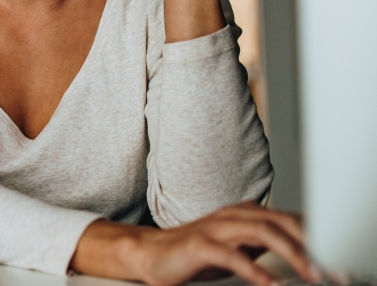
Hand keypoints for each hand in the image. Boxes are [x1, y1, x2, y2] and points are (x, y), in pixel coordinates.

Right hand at [72, 202, 317, 285]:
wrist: (150, 255)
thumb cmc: (196, 256)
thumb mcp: (240, 250)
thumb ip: (267, 249)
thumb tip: (306, 259)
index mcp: (247, 214)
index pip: (292, 221)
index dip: (320, 239)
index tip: (340, 263)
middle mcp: (235, 215)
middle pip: (284, 222)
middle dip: (314, 245)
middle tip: (335, 271)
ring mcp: (217, 228)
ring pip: (263, 232)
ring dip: (293, 254)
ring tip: (313, 275)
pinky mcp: (200, 245)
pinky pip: (233, 256)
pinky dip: (256, 272)